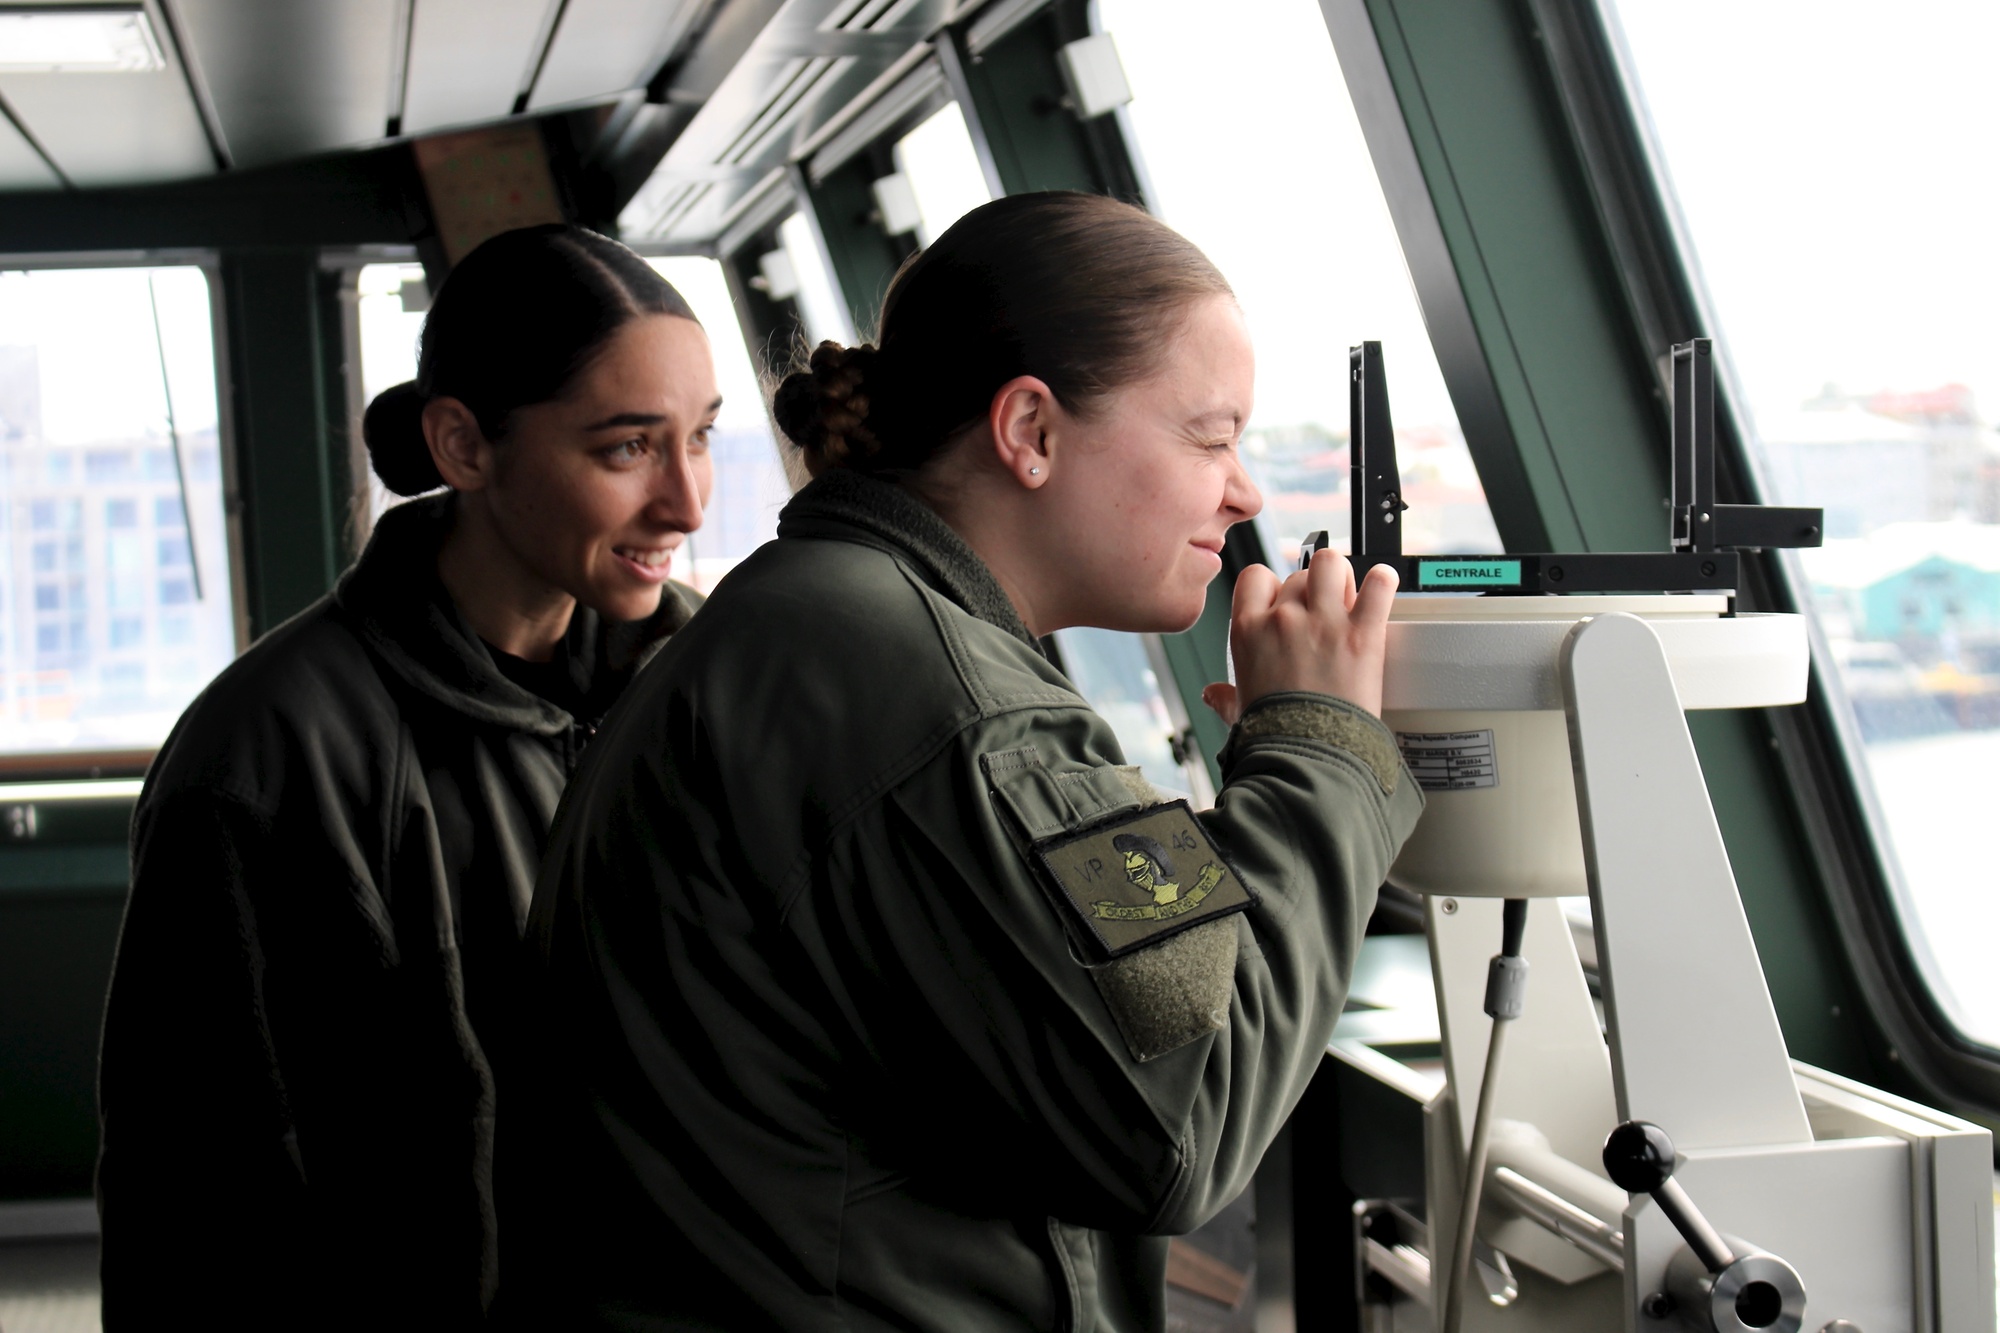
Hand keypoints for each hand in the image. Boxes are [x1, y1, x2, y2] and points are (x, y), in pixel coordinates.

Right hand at [1200, 550, 1397, 722]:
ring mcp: (1323, 622)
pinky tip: (1381, 588)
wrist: (1306, 756)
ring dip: (1341, 577)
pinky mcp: (1362, 633)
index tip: (1285, 603)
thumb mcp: (1239, 712)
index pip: (1256, 577)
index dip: (1273, 586)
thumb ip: (1225, 697)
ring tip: (1349, 596)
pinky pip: (1379, 584)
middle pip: (1299, 574)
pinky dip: (1383, 581)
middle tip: (1324, 615)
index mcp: (1248, 630)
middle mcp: (1283, 618)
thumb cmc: (1273, 735)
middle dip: (1313, 590)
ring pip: (1331, 564)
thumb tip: (1212, 695)